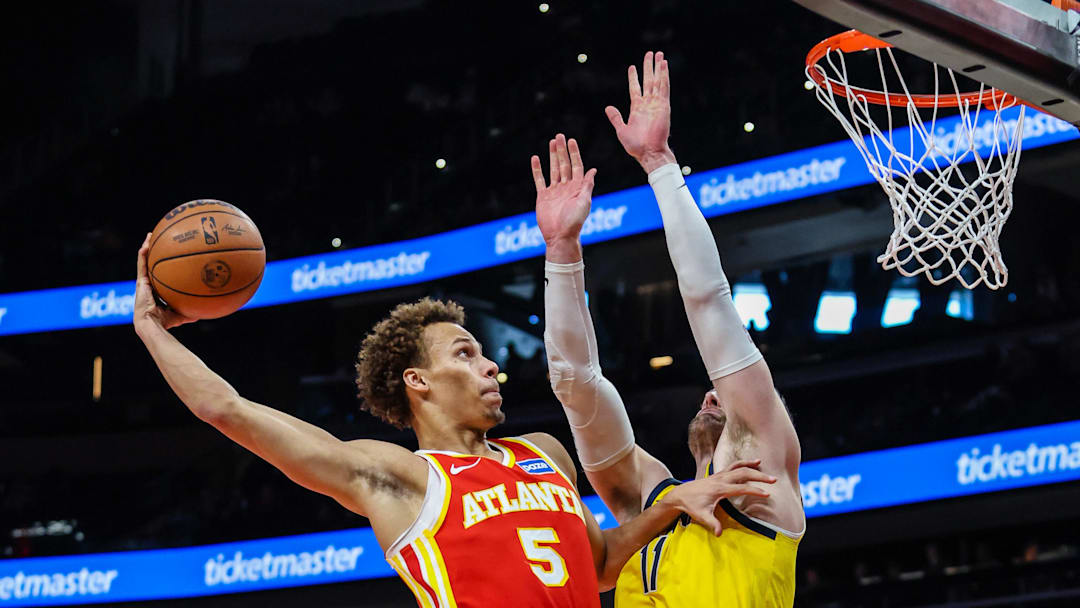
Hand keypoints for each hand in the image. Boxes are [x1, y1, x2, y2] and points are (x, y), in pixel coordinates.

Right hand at [134, 232, 195, 331]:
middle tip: (159, 239)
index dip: (161, 264)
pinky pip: (141, 263)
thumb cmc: (166, 322)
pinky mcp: (140, 281)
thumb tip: (207, 309)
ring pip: (144, 260)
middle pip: (151, 263)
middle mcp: (148, 283)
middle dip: (154, 251)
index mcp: (156, 289)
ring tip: (150, 235)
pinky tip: (147, 243)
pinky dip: (143, 253)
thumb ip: (193, 309)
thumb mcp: (183, 313)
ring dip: (146, 247)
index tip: (168, 254)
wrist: (152, 325)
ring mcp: (143, 282)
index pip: (159, 274)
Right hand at [531, 133, 596, 249]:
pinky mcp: (543, 197)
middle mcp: (566, 187)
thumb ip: (587, 185)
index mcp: (578, 187)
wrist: (560, 236)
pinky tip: (535, 158)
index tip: (571, 140)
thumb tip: (594, 170)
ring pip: (553, 169)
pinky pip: (539, 180)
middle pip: (564, 164)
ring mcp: (554, 191)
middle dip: (562, 150)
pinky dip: (537, 170)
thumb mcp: (584, 202)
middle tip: (560, 136)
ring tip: (551, 142)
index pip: (576, 166)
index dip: (574, 153)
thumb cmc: (575, 221)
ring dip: (552, 156)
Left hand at [605, 51, 676, 173]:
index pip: (635, 88)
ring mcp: (657, 104)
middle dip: (649, 67)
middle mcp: (648, 104)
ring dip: (658, 68)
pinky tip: (664, 65)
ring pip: (658, 81)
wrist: (648, 153)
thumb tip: (608, 107)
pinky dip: (664, 76)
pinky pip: (664, 87)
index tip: (632, 67)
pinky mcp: (664, 106)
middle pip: (649, 81)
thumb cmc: (635, 146)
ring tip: (659, 55)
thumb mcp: (621, 130)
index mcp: (637, 109)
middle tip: (651, 54)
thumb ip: (616, 117)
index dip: (634, 77)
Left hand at [666, 459, 776, 534]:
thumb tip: (720, 533)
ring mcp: (718, 475)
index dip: (755, 491)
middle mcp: (720, 479)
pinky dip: (741, 463)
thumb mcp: (701, 516)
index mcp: (719, 489)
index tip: (767, 494)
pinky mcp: (717, 475)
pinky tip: (748, 463)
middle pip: (743, 473)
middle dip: (759, 476)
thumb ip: (712, 523)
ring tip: (761, 462)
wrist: (679, 495)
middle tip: (773, 479)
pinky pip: (732, 466)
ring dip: (750, 464)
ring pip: (737, 466)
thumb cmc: (691, 506)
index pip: (741, 488)